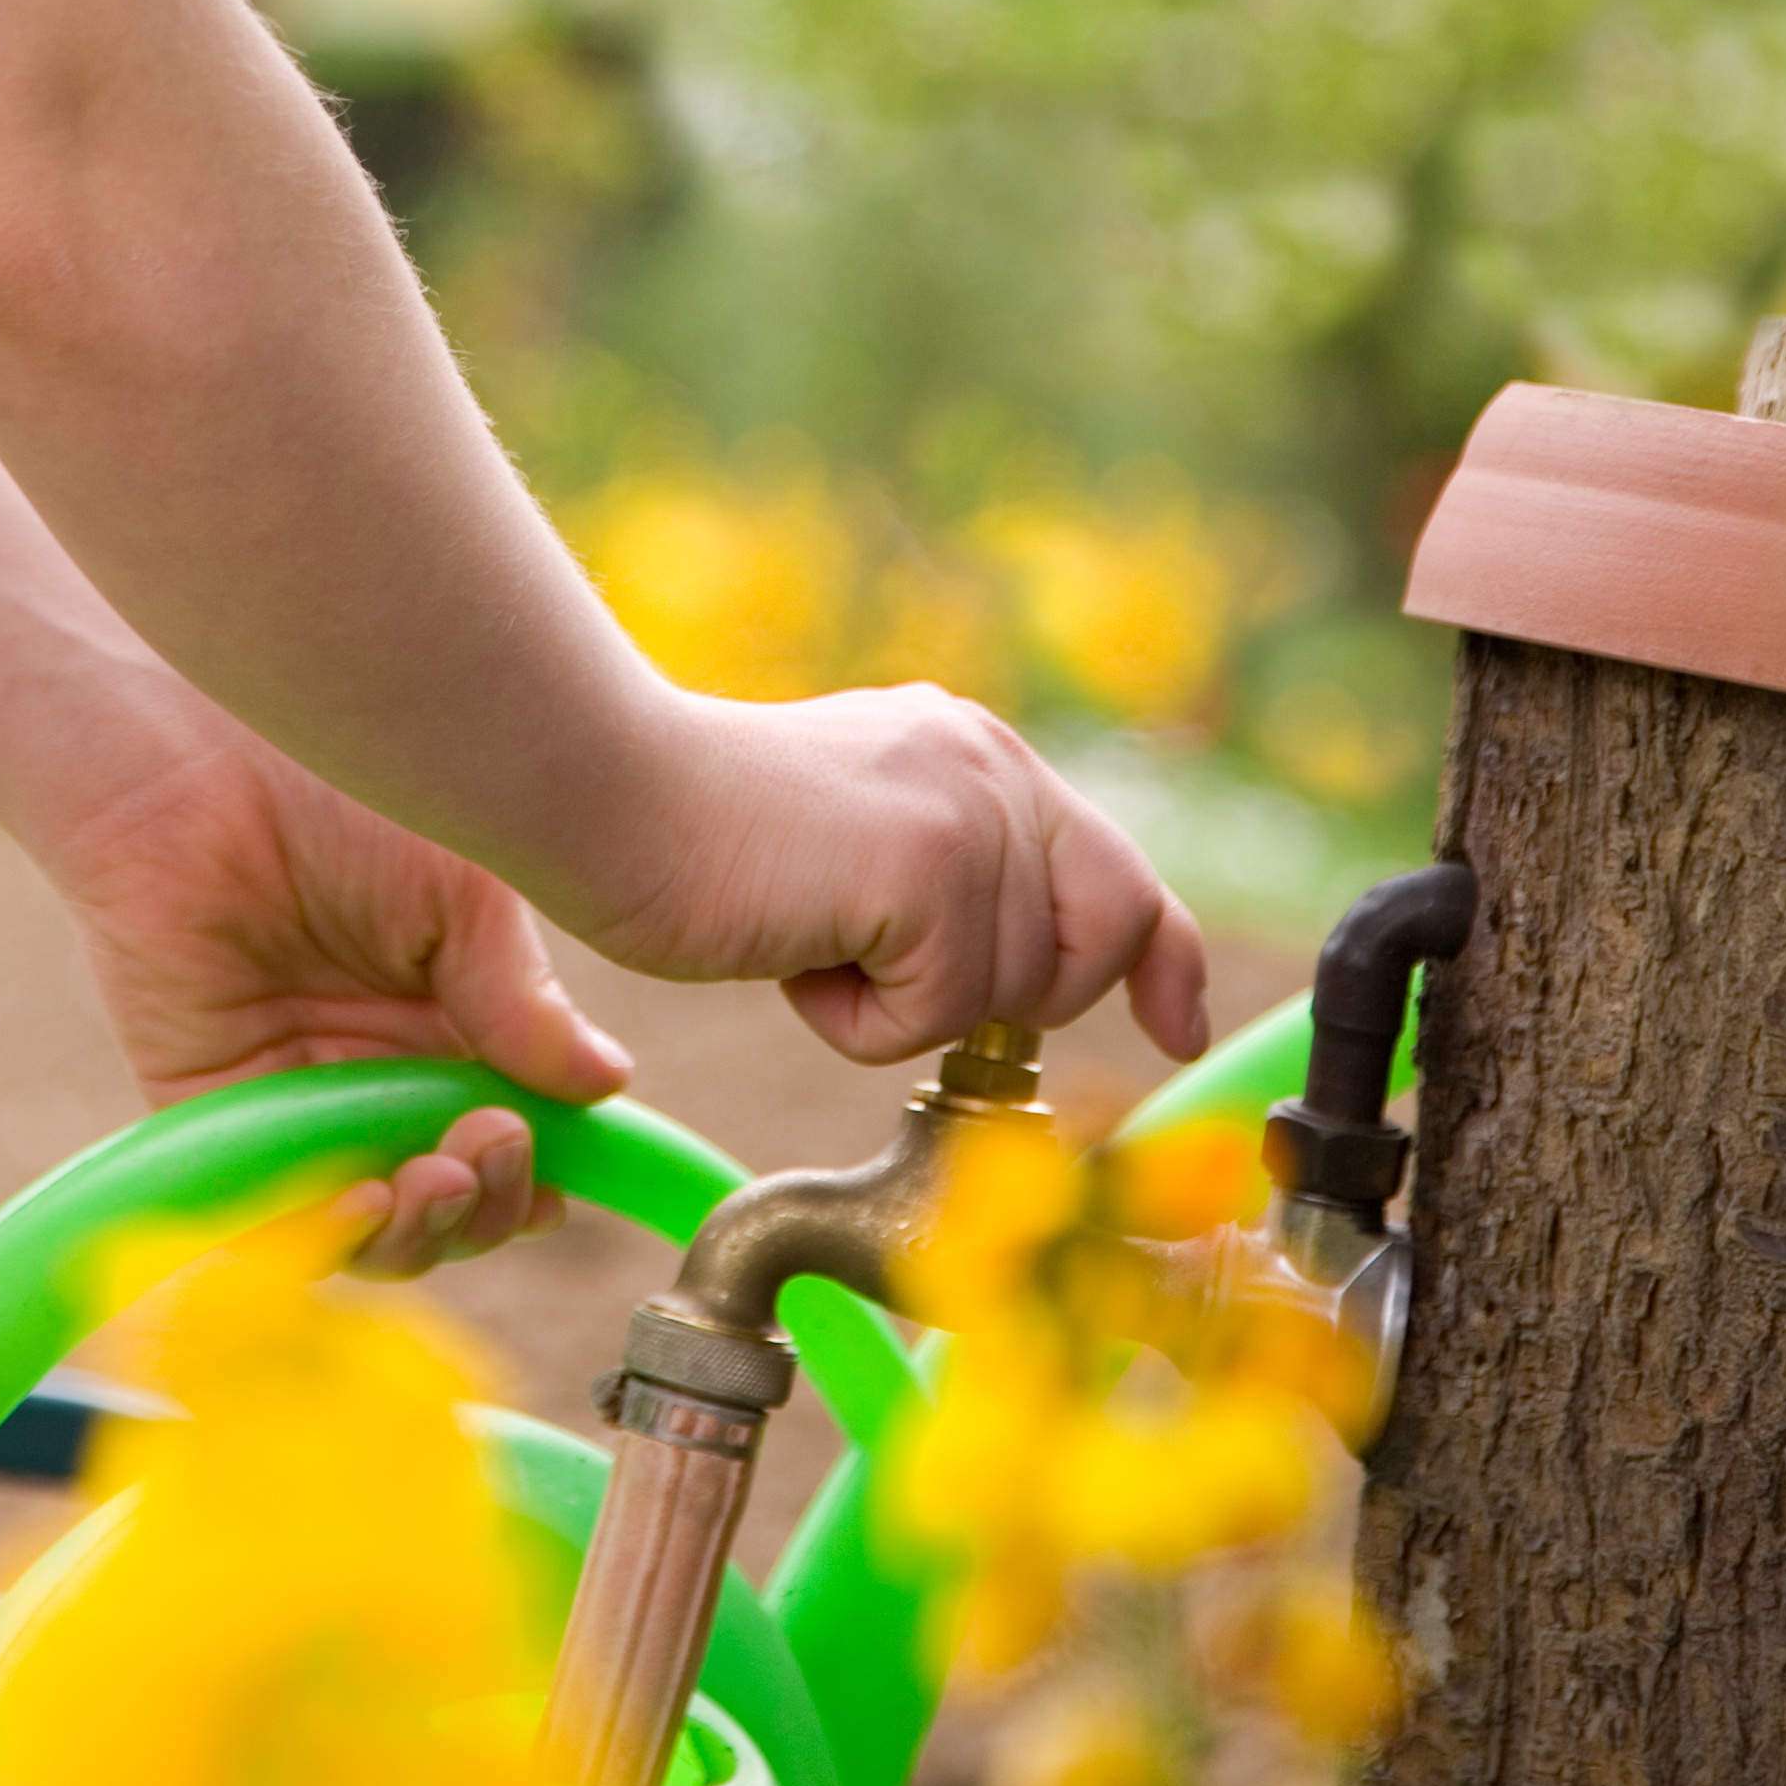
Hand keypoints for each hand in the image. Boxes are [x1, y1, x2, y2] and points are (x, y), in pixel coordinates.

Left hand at [47, 728, 632, 1277]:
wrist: (195, 771)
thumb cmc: (335, 797)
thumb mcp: (463, 893)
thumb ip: (523, 1001)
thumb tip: (607, 1086)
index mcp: (447, 1023)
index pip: (506, 1140)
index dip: (534, 1177)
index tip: (558, 1180)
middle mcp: (377, 1074)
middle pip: (450, 1203)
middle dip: (487, 1205)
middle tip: (491, 1146)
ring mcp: (299, 1102)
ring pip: (373, 1229)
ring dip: (422, 1232)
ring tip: (434, 1179)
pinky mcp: (218, 1119)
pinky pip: (273, 1217)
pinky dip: (327, 1238)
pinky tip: (366, 1198)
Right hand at [592, 682, 1208, 1067]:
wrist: (606, 793)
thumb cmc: (694, 838)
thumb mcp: (859, 843)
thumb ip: (947, 876)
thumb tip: (1020, 971)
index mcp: (974, 753)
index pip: (1121, 871)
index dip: (1167, 961)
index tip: (1178, 1032)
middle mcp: (991, 766)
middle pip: (1089, 947)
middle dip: (1001, 1001)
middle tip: (876, 966)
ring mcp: (970, 811)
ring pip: (1004, 999)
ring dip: (897, 1007)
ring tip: (805, 933)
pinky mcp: (933, 866)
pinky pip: (939, 1015)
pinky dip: (858, 1018)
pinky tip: (793, 946)